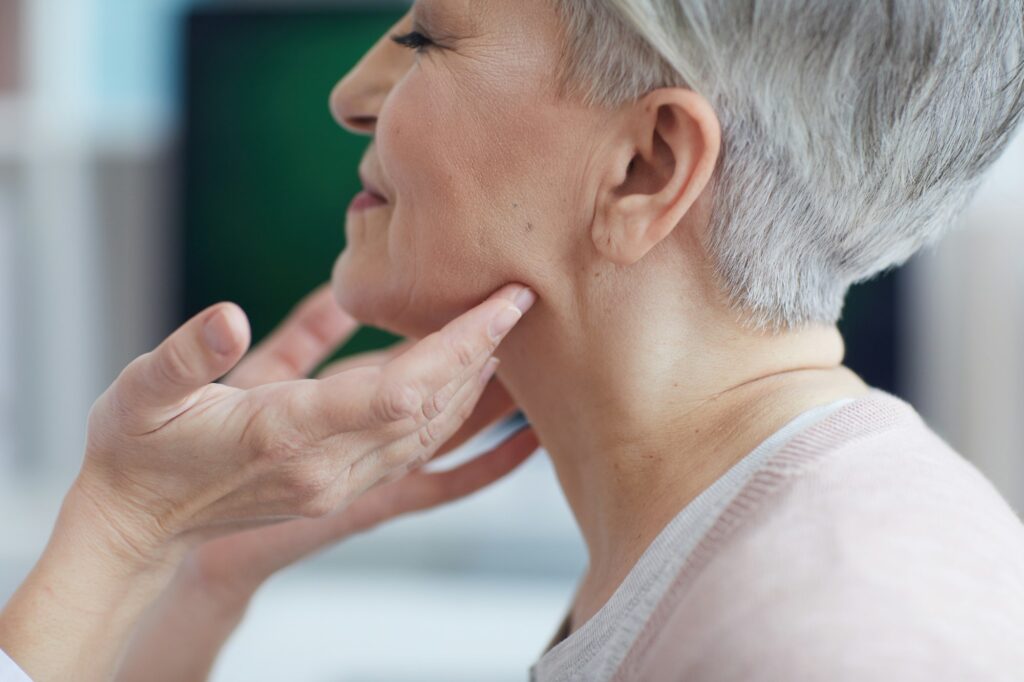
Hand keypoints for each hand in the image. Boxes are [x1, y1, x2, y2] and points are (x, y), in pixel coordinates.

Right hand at [111, 286, 536, 681]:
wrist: (137, 524)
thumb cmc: (134, 450)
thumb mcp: (141, 391)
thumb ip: (186, 355)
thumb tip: (228, 318)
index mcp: (285, 432)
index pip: (399, 389)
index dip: (457, 347)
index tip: (502, 305)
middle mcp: (325, 465)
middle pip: (430, 407)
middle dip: (480, 354)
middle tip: (520, 299)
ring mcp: (336, 482)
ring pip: (428, 432)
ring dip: (472, 384)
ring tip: (505, 332)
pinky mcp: (338, 485)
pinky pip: (413, 452)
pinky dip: (450, 418)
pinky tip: (481, 399)